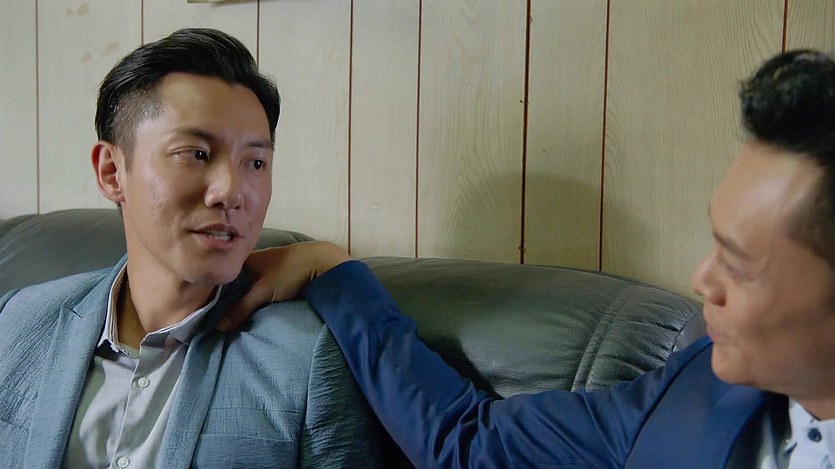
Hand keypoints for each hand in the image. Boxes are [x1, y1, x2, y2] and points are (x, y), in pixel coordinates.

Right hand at [218, 241, 352, 331]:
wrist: (325, 263)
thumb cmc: (290, 271)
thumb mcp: (263, 290)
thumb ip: (241, 307)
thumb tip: (219, 326)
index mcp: (248, 258)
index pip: (225, 272)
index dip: (215, 288)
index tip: (207, 305)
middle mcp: (258, 260)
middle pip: (238, 279)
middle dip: (231, 294)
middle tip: (218, 312)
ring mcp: (272, 266)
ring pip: (252, 282)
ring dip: (246, 294)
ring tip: (234, 312)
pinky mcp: (284, 273)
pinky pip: (265, 284)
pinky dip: (259, 293)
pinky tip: (256, 304)